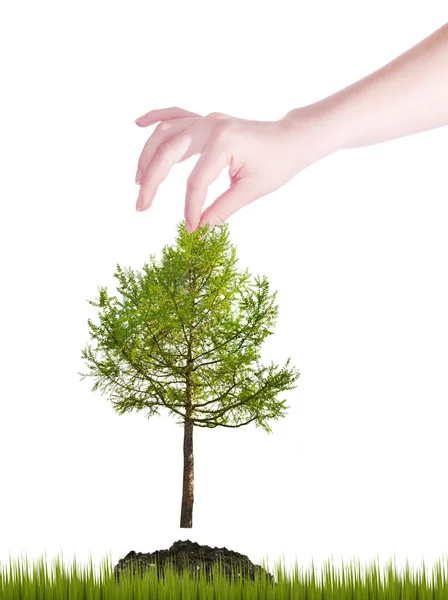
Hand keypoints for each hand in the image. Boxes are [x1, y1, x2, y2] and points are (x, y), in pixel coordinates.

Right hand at [134, 107, 331, 231]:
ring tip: (138, 181)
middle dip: (151, 181)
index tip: (190, 228)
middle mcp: (210, 126)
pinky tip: (138, 124)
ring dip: (147, 156)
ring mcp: (207, 119)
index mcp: (223, 142)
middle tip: (141, 206)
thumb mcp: (252, 190)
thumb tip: (199, 227)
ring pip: (166, 133)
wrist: (291, 139)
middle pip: (168, 152)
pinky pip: (176, 115)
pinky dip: (156, 118)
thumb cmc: (277, 163)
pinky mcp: (207, 120)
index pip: (195, 181)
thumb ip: (222, 208)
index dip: (190, 208)